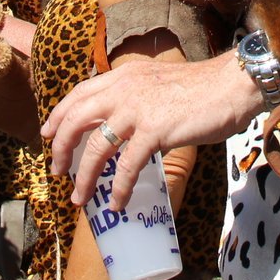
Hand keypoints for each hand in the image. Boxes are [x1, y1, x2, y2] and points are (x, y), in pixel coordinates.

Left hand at [41, 53, 256, 210]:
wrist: (231, 85)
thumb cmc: (202, 88)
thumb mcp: (158, 83)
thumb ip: (137, 97)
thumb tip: (124, 125)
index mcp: (124, 77)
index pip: (79, 93)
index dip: (59, 114)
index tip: (48, 133)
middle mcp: (124, 90)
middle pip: (76, 120)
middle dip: (60, 147)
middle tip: (57, 170)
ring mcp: (137, 110)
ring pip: (96, 147)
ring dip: (84, 176)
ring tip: (79, 197)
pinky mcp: (154, 131)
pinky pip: (128, 166)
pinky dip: (119, 188)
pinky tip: (116, 203)